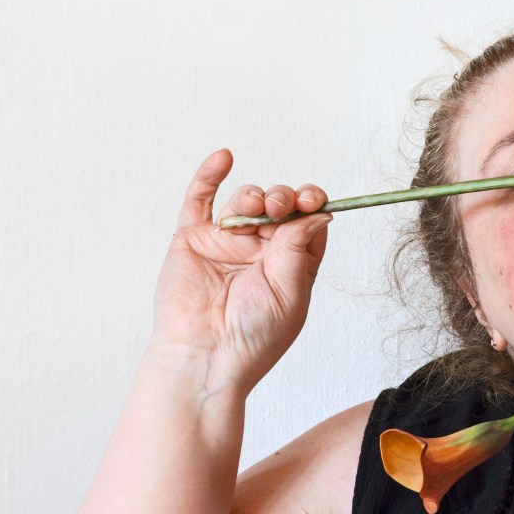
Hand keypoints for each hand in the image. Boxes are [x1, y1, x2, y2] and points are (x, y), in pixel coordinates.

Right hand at [147, 148, 331, 395]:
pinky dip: (210, 175)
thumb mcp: (290, 293)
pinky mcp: (194, 240)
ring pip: (245, 201)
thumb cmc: (253, 338)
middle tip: (280, 205)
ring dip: (254, 194)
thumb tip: (319, 212)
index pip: (307, 222)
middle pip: (278, 207)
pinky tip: (224, 157)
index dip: (312, 204)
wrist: (206, 356)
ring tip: (255, 204)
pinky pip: (201, 200)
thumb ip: (298, 249)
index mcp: (290, 265)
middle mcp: (260, 251)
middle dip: (283, 198)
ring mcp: (226, 244)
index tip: (313, 199)